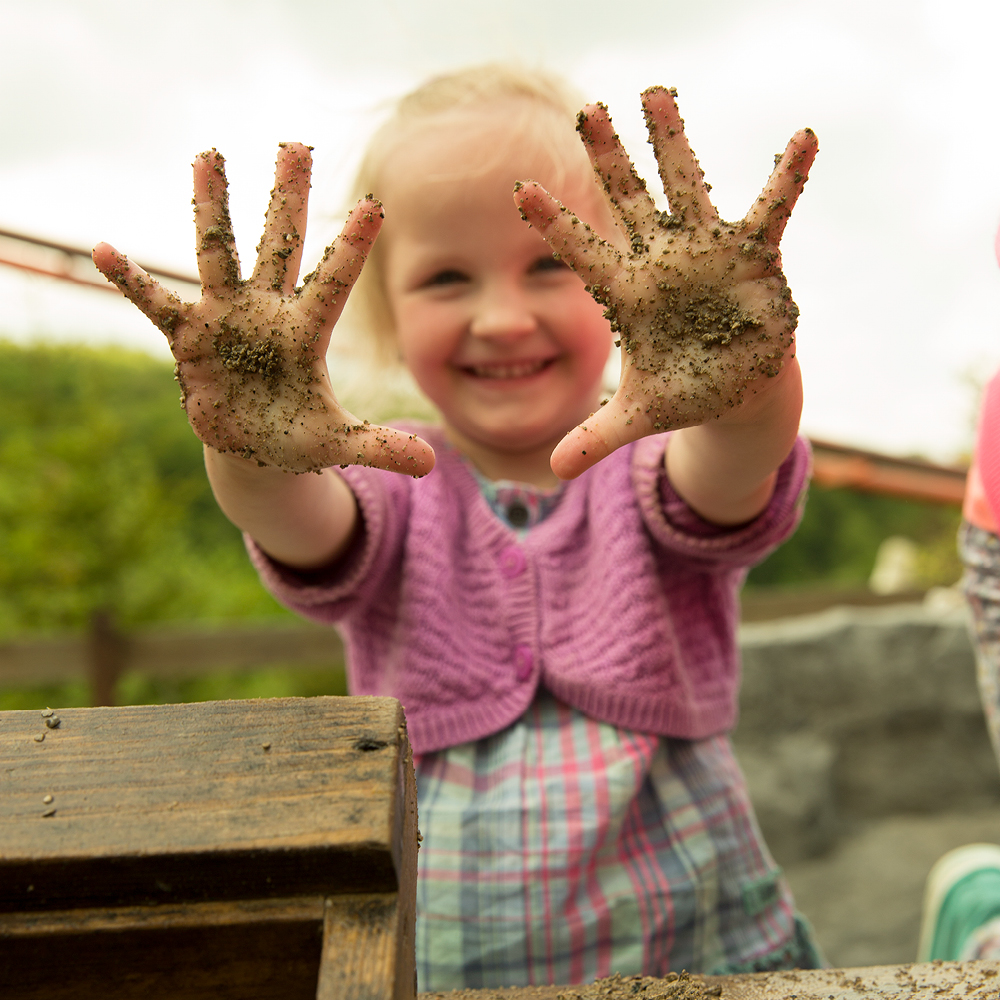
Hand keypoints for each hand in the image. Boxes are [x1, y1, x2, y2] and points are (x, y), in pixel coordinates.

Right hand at [93, 144, 434, 476]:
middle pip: (280, 246)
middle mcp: (267, 313)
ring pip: (219, 255)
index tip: (375, 205)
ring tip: (208, 155)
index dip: (352, 248)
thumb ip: (379, 445)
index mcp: (306, 334)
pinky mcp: (189, 337)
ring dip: (212, 208)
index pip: (334, 283)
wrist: (252, 444)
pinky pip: (158, 304)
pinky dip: (133, 282)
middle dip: (287, 198)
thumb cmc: (298, 435)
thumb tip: (430, 464)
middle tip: (297, 144)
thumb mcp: (338, 444)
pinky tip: (104, 250)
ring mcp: (226, 319)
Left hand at [516, 87, 816, 479]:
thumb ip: (596, 436)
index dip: (554, 223)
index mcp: (628, 294)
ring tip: (654, 94)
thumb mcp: (640, 415)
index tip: (519, 190)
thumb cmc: (686, 391)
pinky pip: (772, 208)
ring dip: (674, 143)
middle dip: (610, 160)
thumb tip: (551, 471)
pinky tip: (805, 138)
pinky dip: (787, 177)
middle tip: (587, 113)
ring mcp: (708, 252)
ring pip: (688, 187)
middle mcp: (663, 261)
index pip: (582, 253)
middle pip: (630, 201)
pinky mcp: (755, 255)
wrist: (739, 386)